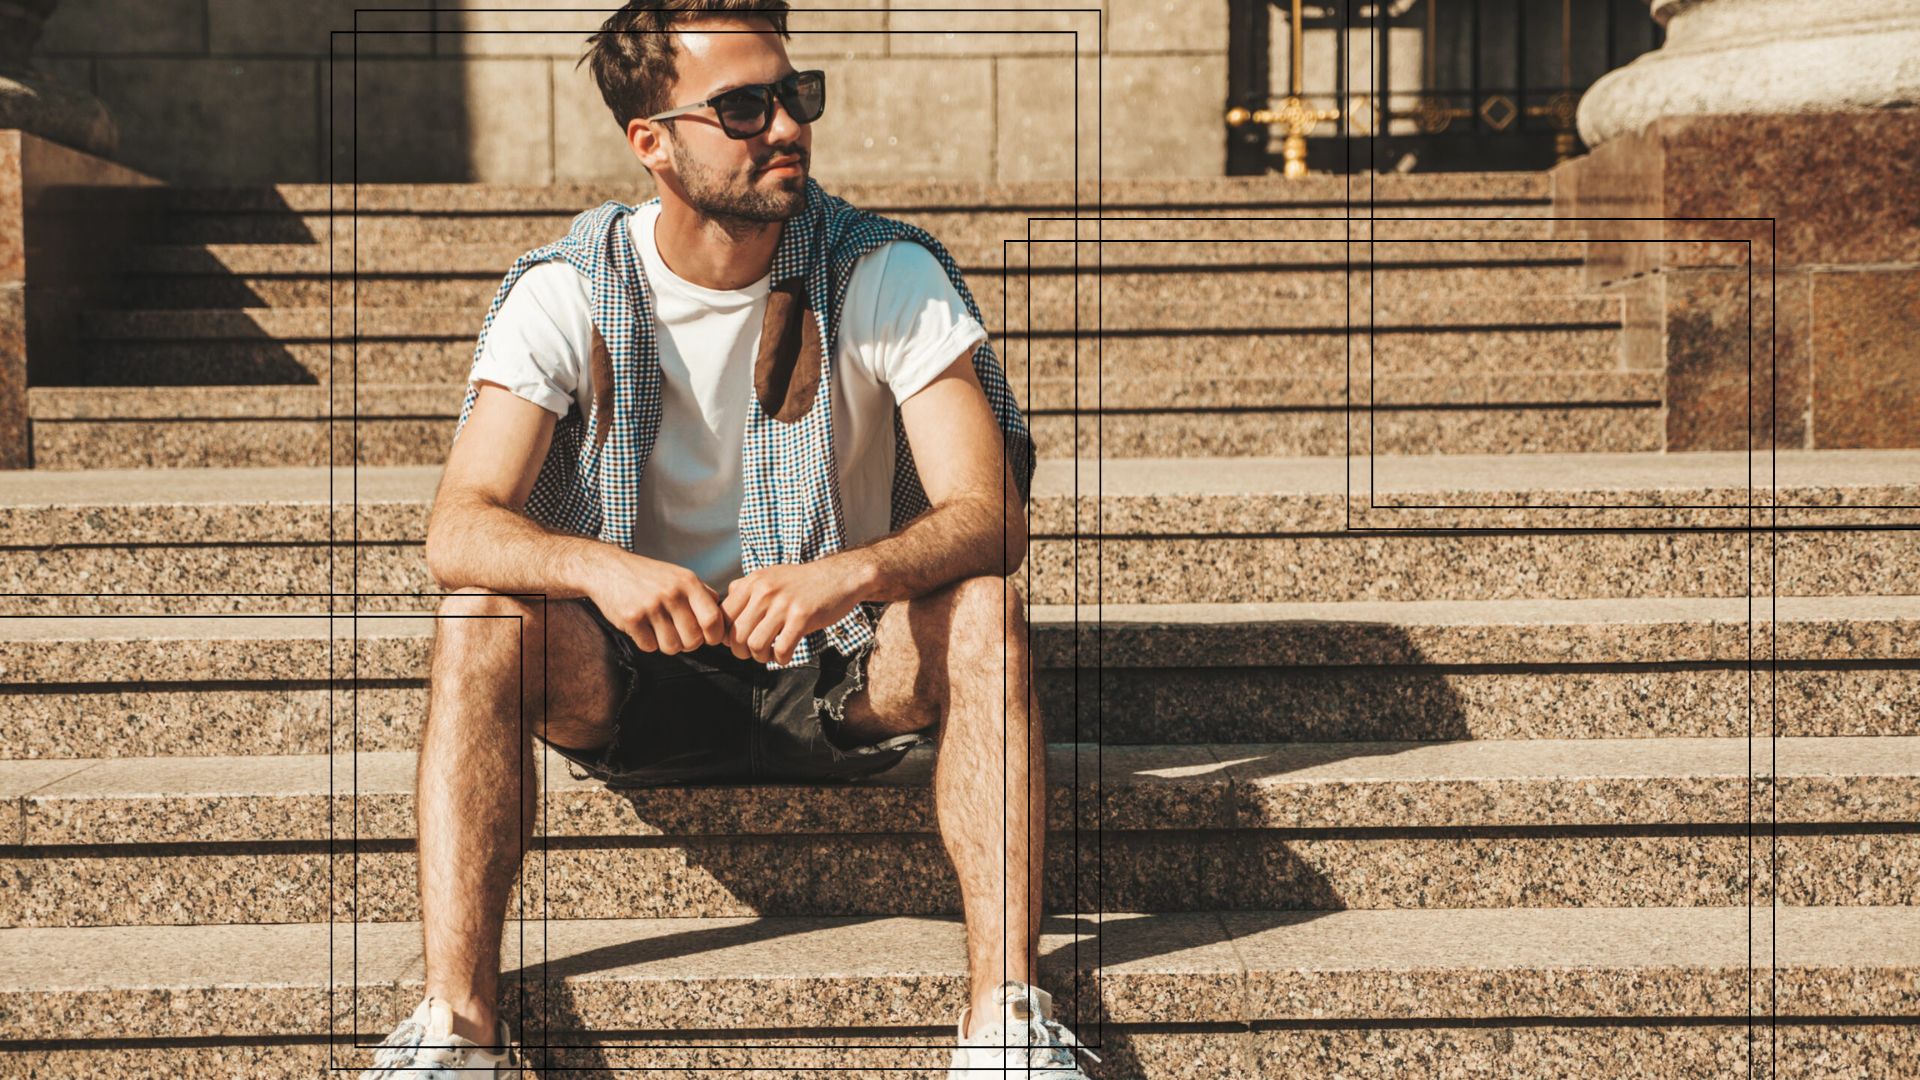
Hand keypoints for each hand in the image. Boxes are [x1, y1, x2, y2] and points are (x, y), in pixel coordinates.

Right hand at [592, 554, 728, 654]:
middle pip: (693, 640)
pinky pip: (649, 647)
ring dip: (667, 644)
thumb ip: (702, 593)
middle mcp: (671, 593)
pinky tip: (643, 627)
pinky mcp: (631, 619)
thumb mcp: (680, 575)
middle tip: (679, 634)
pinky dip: (647, 642)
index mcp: (688, 582)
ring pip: (672, 647)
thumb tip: (722, 614)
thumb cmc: (648, 575)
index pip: (713, 619)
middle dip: (688, 643)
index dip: (714, 635)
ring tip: (660, 630)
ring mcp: (650, 606)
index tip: (708, 637)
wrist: (608, 568)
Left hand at [721, 560, 864, 665]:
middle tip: (752, 653)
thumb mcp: (769, 576)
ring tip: (769, 653)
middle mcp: (764, 591)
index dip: (725, 636)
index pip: (723, 616)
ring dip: (760, 657)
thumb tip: (722, 611)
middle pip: (736, 634)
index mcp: (753, 582)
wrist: (838, 576)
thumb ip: (744, 589)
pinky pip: (782, 649)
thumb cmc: (802, 582)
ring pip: (755, 644)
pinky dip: (781, 658)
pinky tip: (785, 653)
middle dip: (741, 652)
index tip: (736, 642)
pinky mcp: (802, 617)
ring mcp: (783, 604)